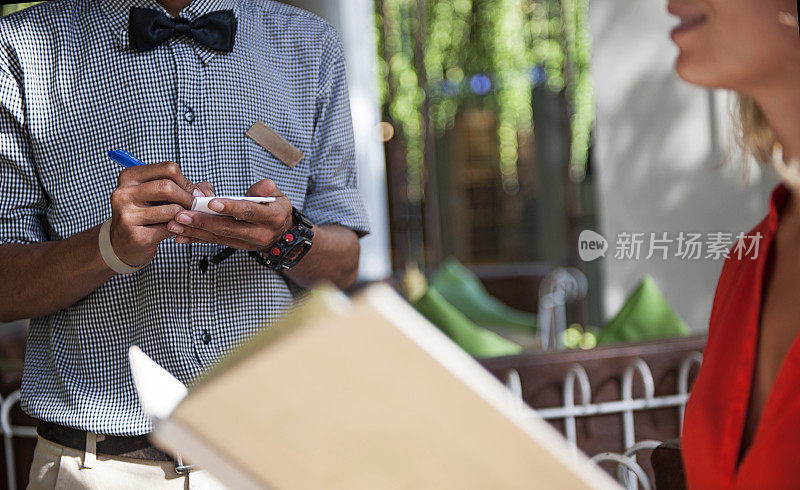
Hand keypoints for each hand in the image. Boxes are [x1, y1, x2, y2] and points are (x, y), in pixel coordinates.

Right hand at [109, 161, 203, 265]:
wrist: (122, 244)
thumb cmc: (145, 215)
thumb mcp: (157, 196)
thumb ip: (183, 187)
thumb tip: (207, 191)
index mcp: (129, 177)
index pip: (168, 169)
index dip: (187, 181)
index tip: (195, 193)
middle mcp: (123, 193)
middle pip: (168, 187)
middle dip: (189, 198)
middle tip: (197, 207)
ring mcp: (127, 215)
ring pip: (173, 210)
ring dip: (187, 216)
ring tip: (188, 219)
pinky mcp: (137, 236)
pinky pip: (171, 228)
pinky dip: (181, 229)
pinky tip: (180, 230)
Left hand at [168, 179, 293, 250]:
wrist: (281, 230)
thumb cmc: (275, 206)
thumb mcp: (277, 194)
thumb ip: (266, 189)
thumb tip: (261, 187)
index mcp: (273, 218)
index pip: (249, 211)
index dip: (230, 208)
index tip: (211, 203)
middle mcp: (261, 234)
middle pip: (229, 228)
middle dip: (203, 221)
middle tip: (182, 215)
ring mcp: (248, 243)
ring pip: (219, 237)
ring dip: (195, 231)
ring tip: (175, 224)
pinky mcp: (237, 246)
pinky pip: (215, 242)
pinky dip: (197, 239)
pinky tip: (181, 235)